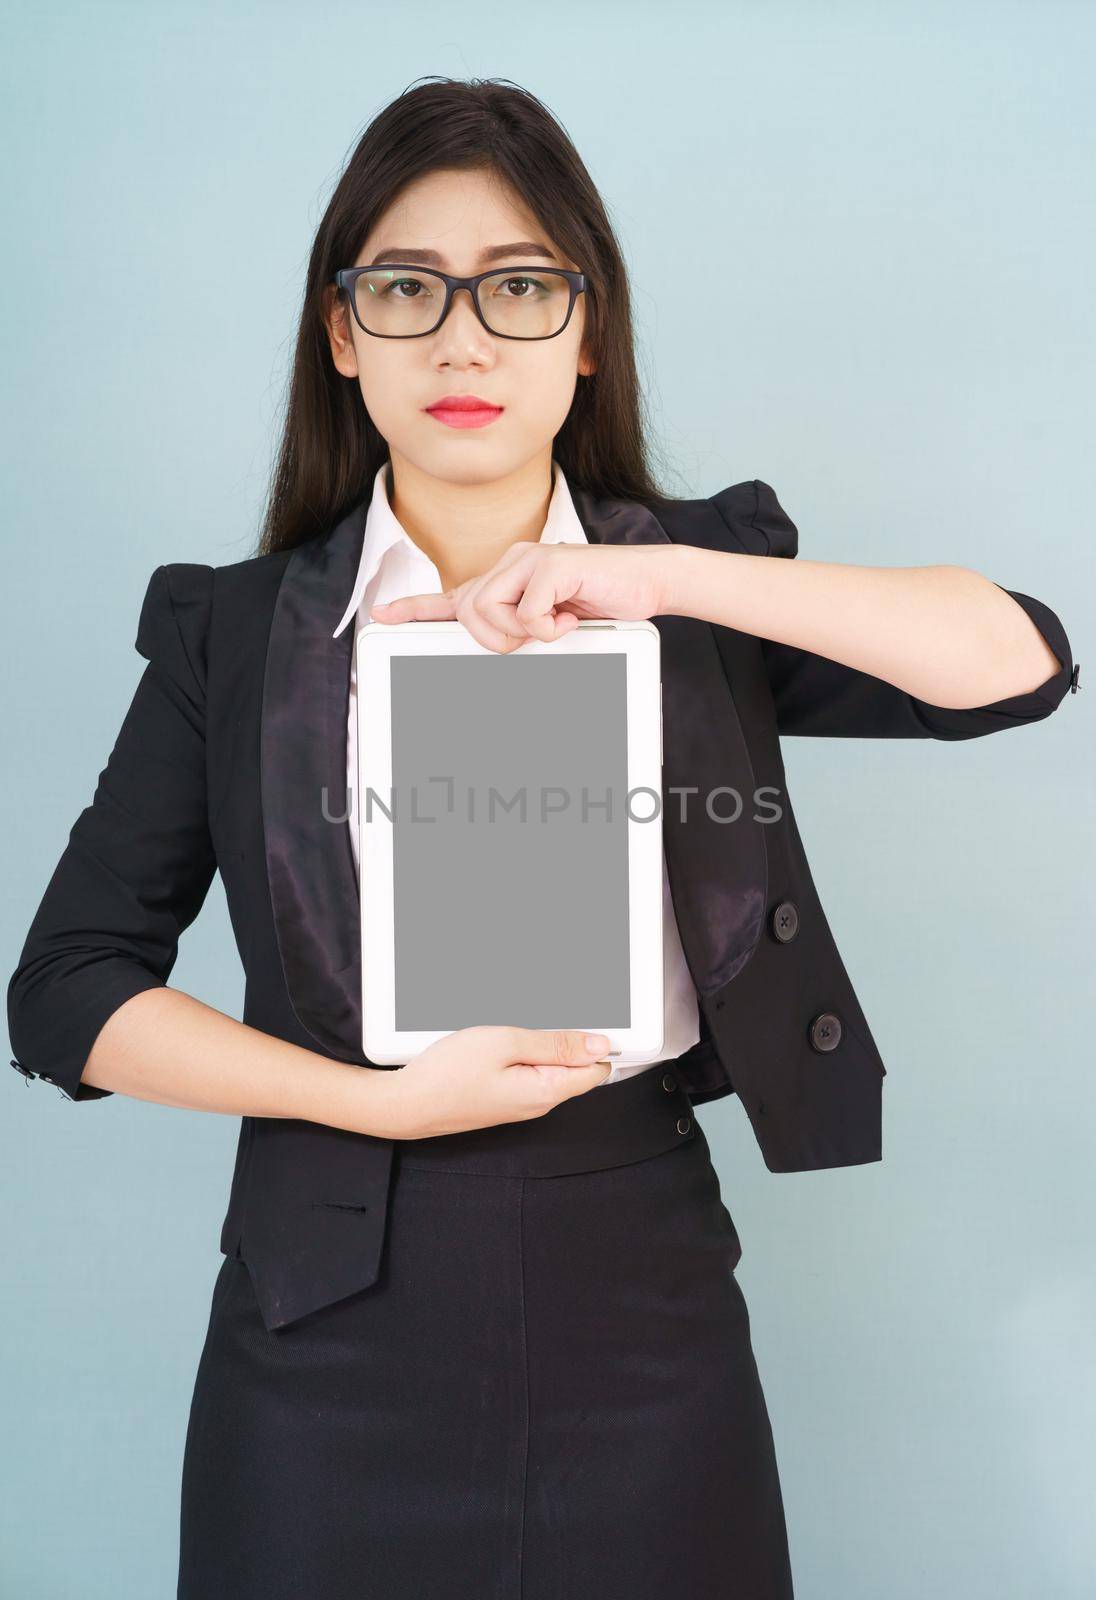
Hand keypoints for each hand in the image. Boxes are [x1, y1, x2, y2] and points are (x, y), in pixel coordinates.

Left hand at [369, 542, 678, 652]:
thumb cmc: (603, 602)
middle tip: (530, 638)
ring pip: (489, 610)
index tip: (382, 616)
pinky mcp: (552, 564)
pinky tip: (572, 614)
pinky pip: (527, 612)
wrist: (649, 582)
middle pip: (469, 609)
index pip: (454, 595)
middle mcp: (512, 562)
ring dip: (520, 632)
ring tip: (553, 624)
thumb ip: (521, 626)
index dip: (416, 607)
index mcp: (508, 578)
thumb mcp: (553, 621)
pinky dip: (549, 626)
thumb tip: (499, 645)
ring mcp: (531, 559)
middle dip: (493, 637)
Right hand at [380, 1024, 614, 1137]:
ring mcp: (520, 1102)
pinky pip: (528, 1072)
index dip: (599, 1041)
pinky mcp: (504, 1097)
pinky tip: (503, 1038)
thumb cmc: (448, 1075)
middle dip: (568, 1038)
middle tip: (539, 1017)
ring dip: (541, 1043)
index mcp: (547, 1090)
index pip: (597, 1069)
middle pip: (575, 1067)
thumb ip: (554, 1044)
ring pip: (549, 1067)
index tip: (593, 1017)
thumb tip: (598, 1044)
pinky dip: (524, 1052)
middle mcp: (538, 1102)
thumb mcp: (505, 1043)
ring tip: (512, 1026)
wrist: (408, 1102)